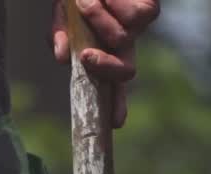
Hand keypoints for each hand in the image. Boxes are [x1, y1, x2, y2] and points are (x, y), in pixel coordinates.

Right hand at [50, 0, 160, 127]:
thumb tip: (62, 57)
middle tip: (86, 56)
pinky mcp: (150, 8)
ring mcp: (138, 27)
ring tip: (85, 0)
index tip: (114, 123)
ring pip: (124, 40)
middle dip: (106, 68)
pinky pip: (136, 16)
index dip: (115, 105)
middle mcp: (123, 44)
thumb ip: (60, 36)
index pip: (111, 86)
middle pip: (127, 72)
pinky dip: (115, 4)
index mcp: (103, 53)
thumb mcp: (62, 16)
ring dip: (99, 20)